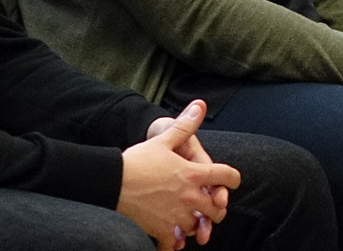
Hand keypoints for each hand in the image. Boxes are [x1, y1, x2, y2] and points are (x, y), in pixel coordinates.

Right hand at [144, 107, 228, 245]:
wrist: (110, 184)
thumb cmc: (136, 161)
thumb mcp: (162, 141)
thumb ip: (184, 126)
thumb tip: (200, 106)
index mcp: (193, 174)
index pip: (225, 176)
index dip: (232, 178)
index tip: (232, 181)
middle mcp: (189, 197)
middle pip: (216, 208)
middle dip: (216, 207)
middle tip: (212, 207)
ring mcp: (176, 215)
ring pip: (197, 226)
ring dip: (196, 224)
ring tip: (191, 220)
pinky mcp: (160, 230)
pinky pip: (174, 243)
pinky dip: (174, 242)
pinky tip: (171, 238)